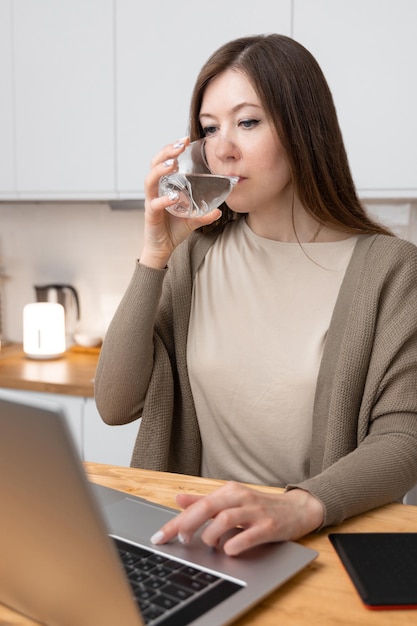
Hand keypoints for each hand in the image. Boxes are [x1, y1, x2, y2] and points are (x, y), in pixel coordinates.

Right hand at [140, 138, 221, 268]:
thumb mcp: (193, 219)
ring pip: (150, 180)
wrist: (162, 248)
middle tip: (180, 145)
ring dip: (161, 170)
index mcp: (164, 186)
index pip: (164, 161)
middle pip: (154, 165)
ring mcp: (151, 201)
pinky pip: (154, 204)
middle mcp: (155, 191)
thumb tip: (220, 210)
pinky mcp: (150, 215)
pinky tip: (174, 197)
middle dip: (166, 152)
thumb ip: (204, 214)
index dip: (172, 149)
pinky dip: (164, 200)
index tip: (185, 140)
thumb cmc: (174, 229)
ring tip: (173, 164)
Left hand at [151, 482, 323, 555]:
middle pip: (207, 507)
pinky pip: (249, 535)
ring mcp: (255, 512)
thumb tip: (178, 499)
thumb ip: (204, 501)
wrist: (297, 509)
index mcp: (229, 491)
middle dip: (187, 524)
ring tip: (209, 544)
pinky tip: (229, 550)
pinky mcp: (269, 526)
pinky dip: (235, 544)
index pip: (196, 504)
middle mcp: (240, 498)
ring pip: (226, 518)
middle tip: (180, 540)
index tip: (160, 536)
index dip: (176, 521)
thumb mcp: (231, 501)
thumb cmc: (260, 507)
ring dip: (211, 535)